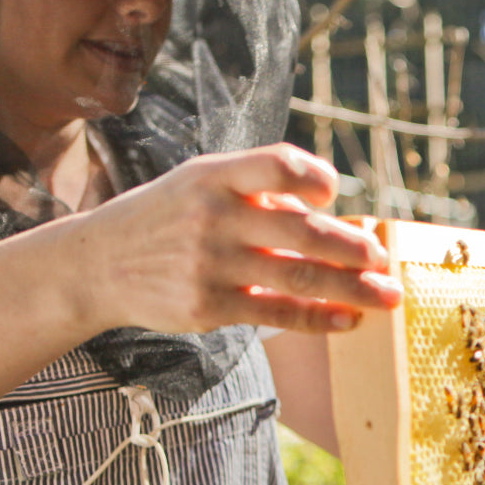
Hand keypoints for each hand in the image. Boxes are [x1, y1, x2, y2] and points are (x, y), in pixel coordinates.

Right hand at [67, 143, 402, 335]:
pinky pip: (278, 314)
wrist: (97, 265)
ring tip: (387, 295)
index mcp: (215, 175)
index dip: (314, 176)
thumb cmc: (167, 219)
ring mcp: (210, 263)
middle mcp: (214, 215)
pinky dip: (321, 319)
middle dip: (355, 248)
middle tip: (384, 259)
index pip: (276, 163)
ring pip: (300, 277)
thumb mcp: (200, 184)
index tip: (333, 194)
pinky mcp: (208, 306)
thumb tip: (330, 218)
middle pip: (303, 231)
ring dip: (353, 288)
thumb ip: (259, 192)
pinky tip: (349, 321)